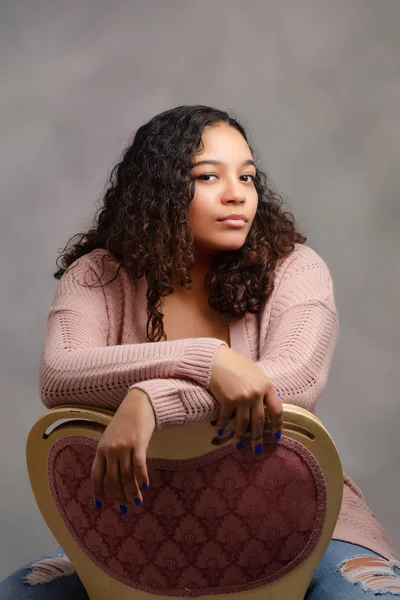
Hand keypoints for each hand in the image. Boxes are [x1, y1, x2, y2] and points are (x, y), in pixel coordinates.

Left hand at [91, 388, 154, 508]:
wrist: (138, 404)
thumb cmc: (125, 421)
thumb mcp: (111, 437)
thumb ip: (109, 454)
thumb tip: (112, 475)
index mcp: (101, 449)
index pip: (96, 475)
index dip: (98, 491)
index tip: (100, 504)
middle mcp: (110, 450)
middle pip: (113, 480)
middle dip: (118, 496)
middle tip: (125, 507)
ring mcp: (124, 447)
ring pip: (127, 476)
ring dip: (132, 492)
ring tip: (137, 501)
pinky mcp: (138, 444)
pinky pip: (139, 466)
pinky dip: (142, 478)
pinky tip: (145, 486)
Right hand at [210, 345, 282, 450]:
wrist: (216, 359)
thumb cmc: (236, 364)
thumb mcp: (256, 374)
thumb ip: (263, 389)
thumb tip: (267, 405)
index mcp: (267, 386)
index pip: (277, 410)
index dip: (278, 425)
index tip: (277, 435)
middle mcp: (256, 394)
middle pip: (259, 421)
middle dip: (258, 437)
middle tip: (257, 449)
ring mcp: (242, 398)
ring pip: (243, 424)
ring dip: (241, 436)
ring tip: (239, 446)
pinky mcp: (227, 401)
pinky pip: (226, 419)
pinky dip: (223, 427)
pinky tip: (221, 433)